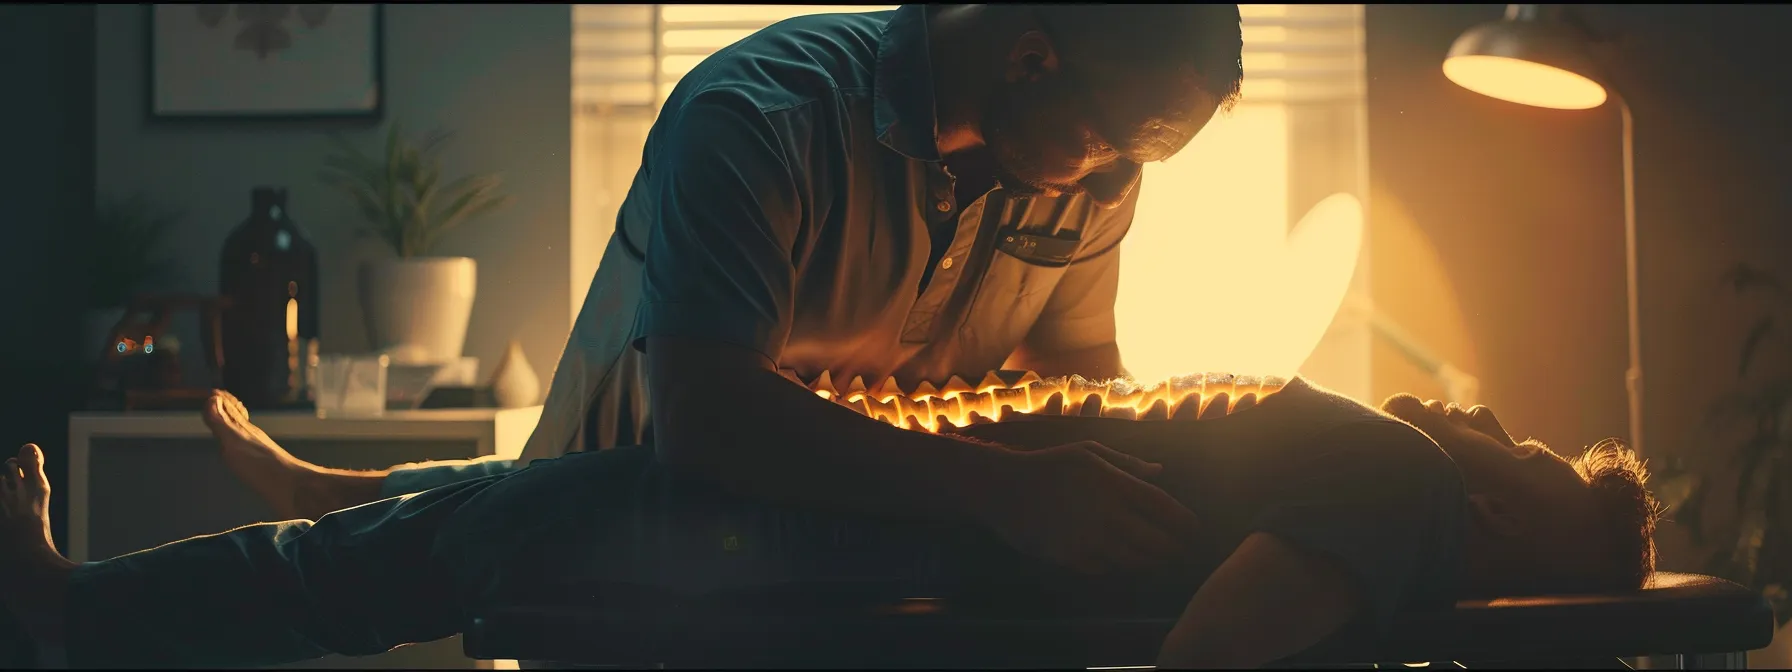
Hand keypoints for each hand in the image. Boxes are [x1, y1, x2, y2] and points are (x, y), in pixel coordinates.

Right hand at [971, 441, 1202, 574]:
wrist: (1004, 488)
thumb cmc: (1048, 465)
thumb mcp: (1087, 452)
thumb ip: (1126, 463)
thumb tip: (1159, 472)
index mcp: (1115, 484)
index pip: (1165, 508)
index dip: (1186, 523)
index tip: (1195, 530)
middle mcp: (1107, 514)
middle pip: (1157, 542)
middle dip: (1172, 548)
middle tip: (1178, 550)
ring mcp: (1090, 539)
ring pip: (1135, 562)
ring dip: (1148, 562)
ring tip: (1154, 559)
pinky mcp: (1072, 558)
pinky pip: (1106, 570)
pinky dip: (1116, 567)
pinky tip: (1117, 560)